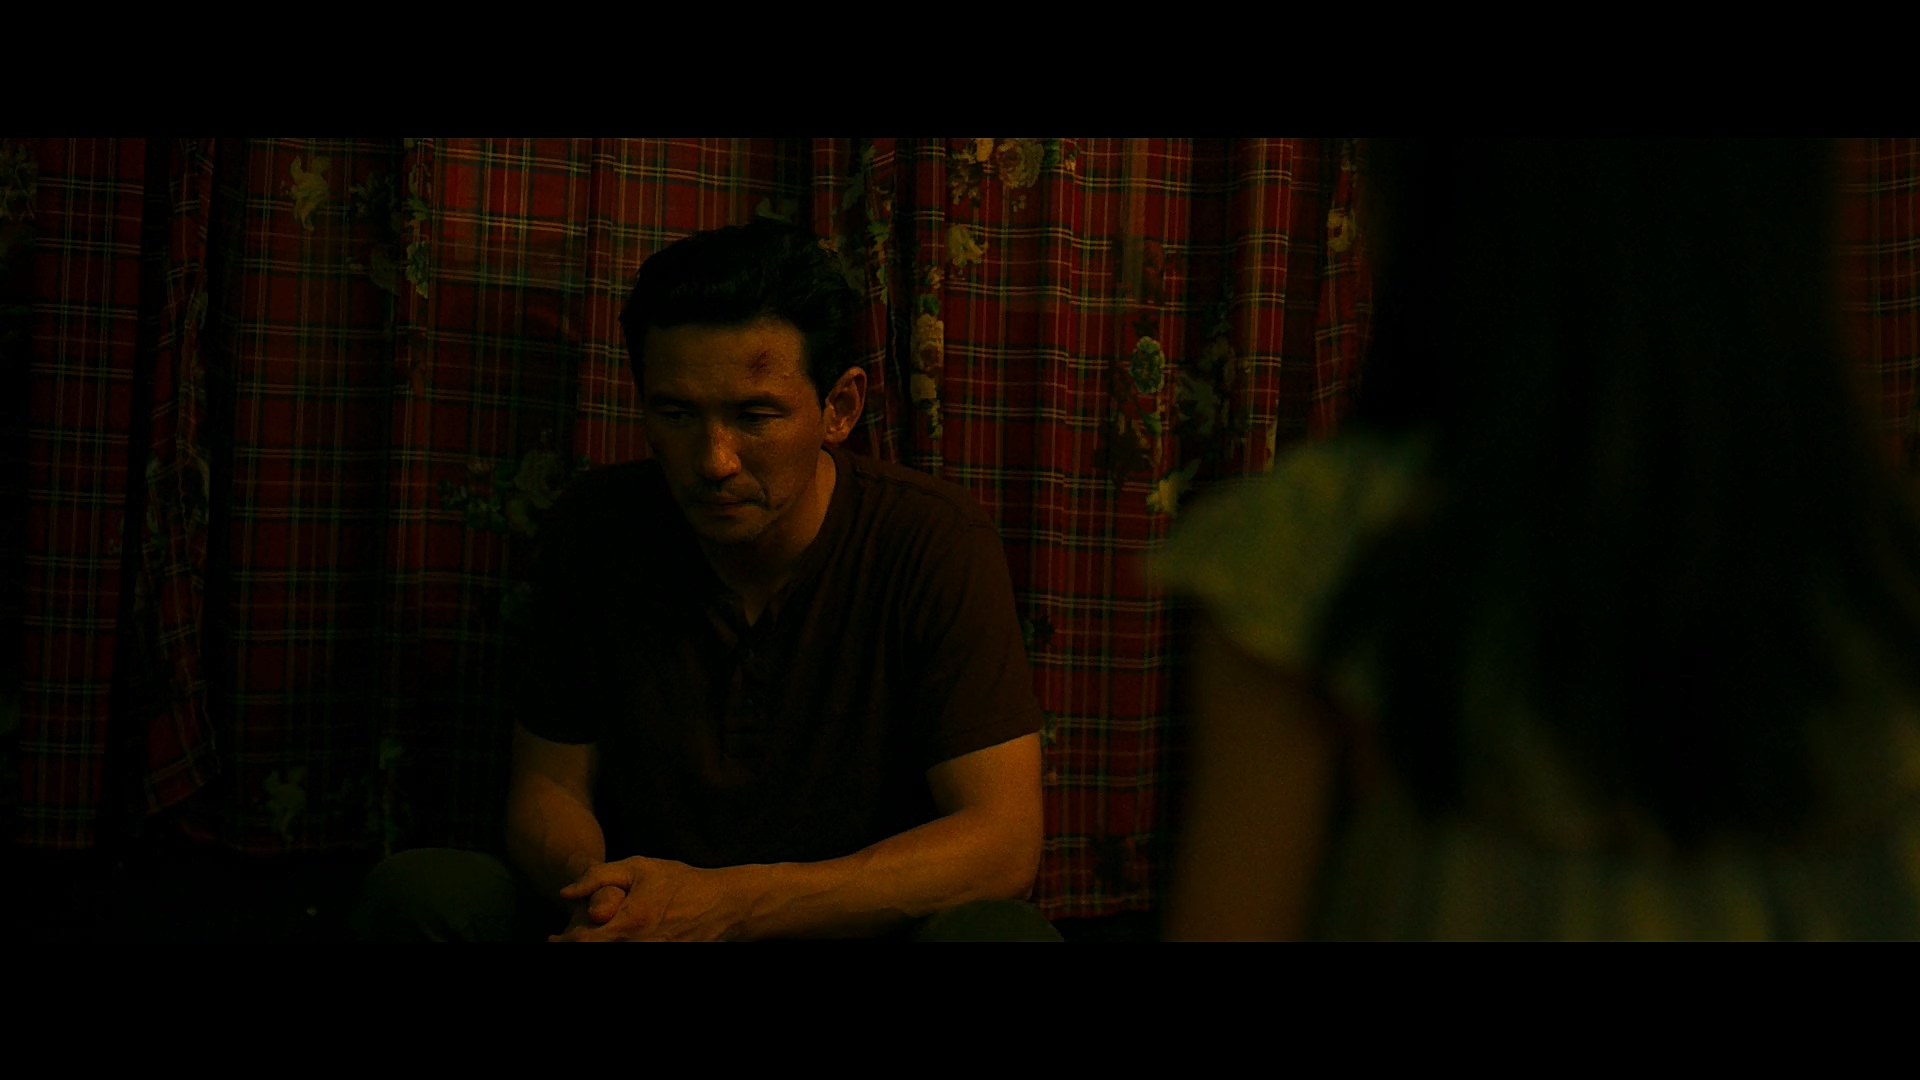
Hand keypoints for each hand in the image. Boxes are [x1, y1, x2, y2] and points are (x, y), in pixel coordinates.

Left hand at [549, 856, 752, 941]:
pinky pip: (633, 959)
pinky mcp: (665, 960)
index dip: (563, 942)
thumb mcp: (640, 868)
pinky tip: (613, 943)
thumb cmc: (680, 882)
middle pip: (594, 954)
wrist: (723, 905)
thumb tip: (564, 892)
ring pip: (612, 959)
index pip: (583, 942)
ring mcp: (655, 955)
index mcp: (631, 921)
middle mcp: (640, 945)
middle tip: (564, 941)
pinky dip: (618, 950)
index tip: (553, 937)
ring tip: (588, 941)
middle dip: (576, 948)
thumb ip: (599, 876)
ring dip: (596, 950)